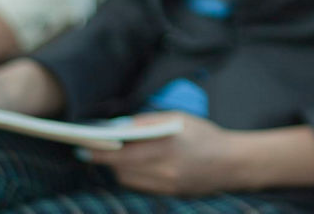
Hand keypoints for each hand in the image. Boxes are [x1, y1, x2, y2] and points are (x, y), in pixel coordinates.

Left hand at [85, 113, 236, 195]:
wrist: (231, 163)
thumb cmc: (205, 135)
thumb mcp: (178, 118)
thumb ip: (148, 121)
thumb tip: (120, 126)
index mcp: (166, 148)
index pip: (123, 153)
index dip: (100, 152)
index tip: (82, 147)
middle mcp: (165, 170)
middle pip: (122, 169)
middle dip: (105, 159)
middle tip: (90, 149)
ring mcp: (167, 186)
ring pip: (129, 180)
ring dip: (117, 168)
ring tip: (111, 156)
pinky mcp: (169, 195)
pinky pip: (140, 186)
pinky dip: (131, 176)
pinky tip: (130, 166)